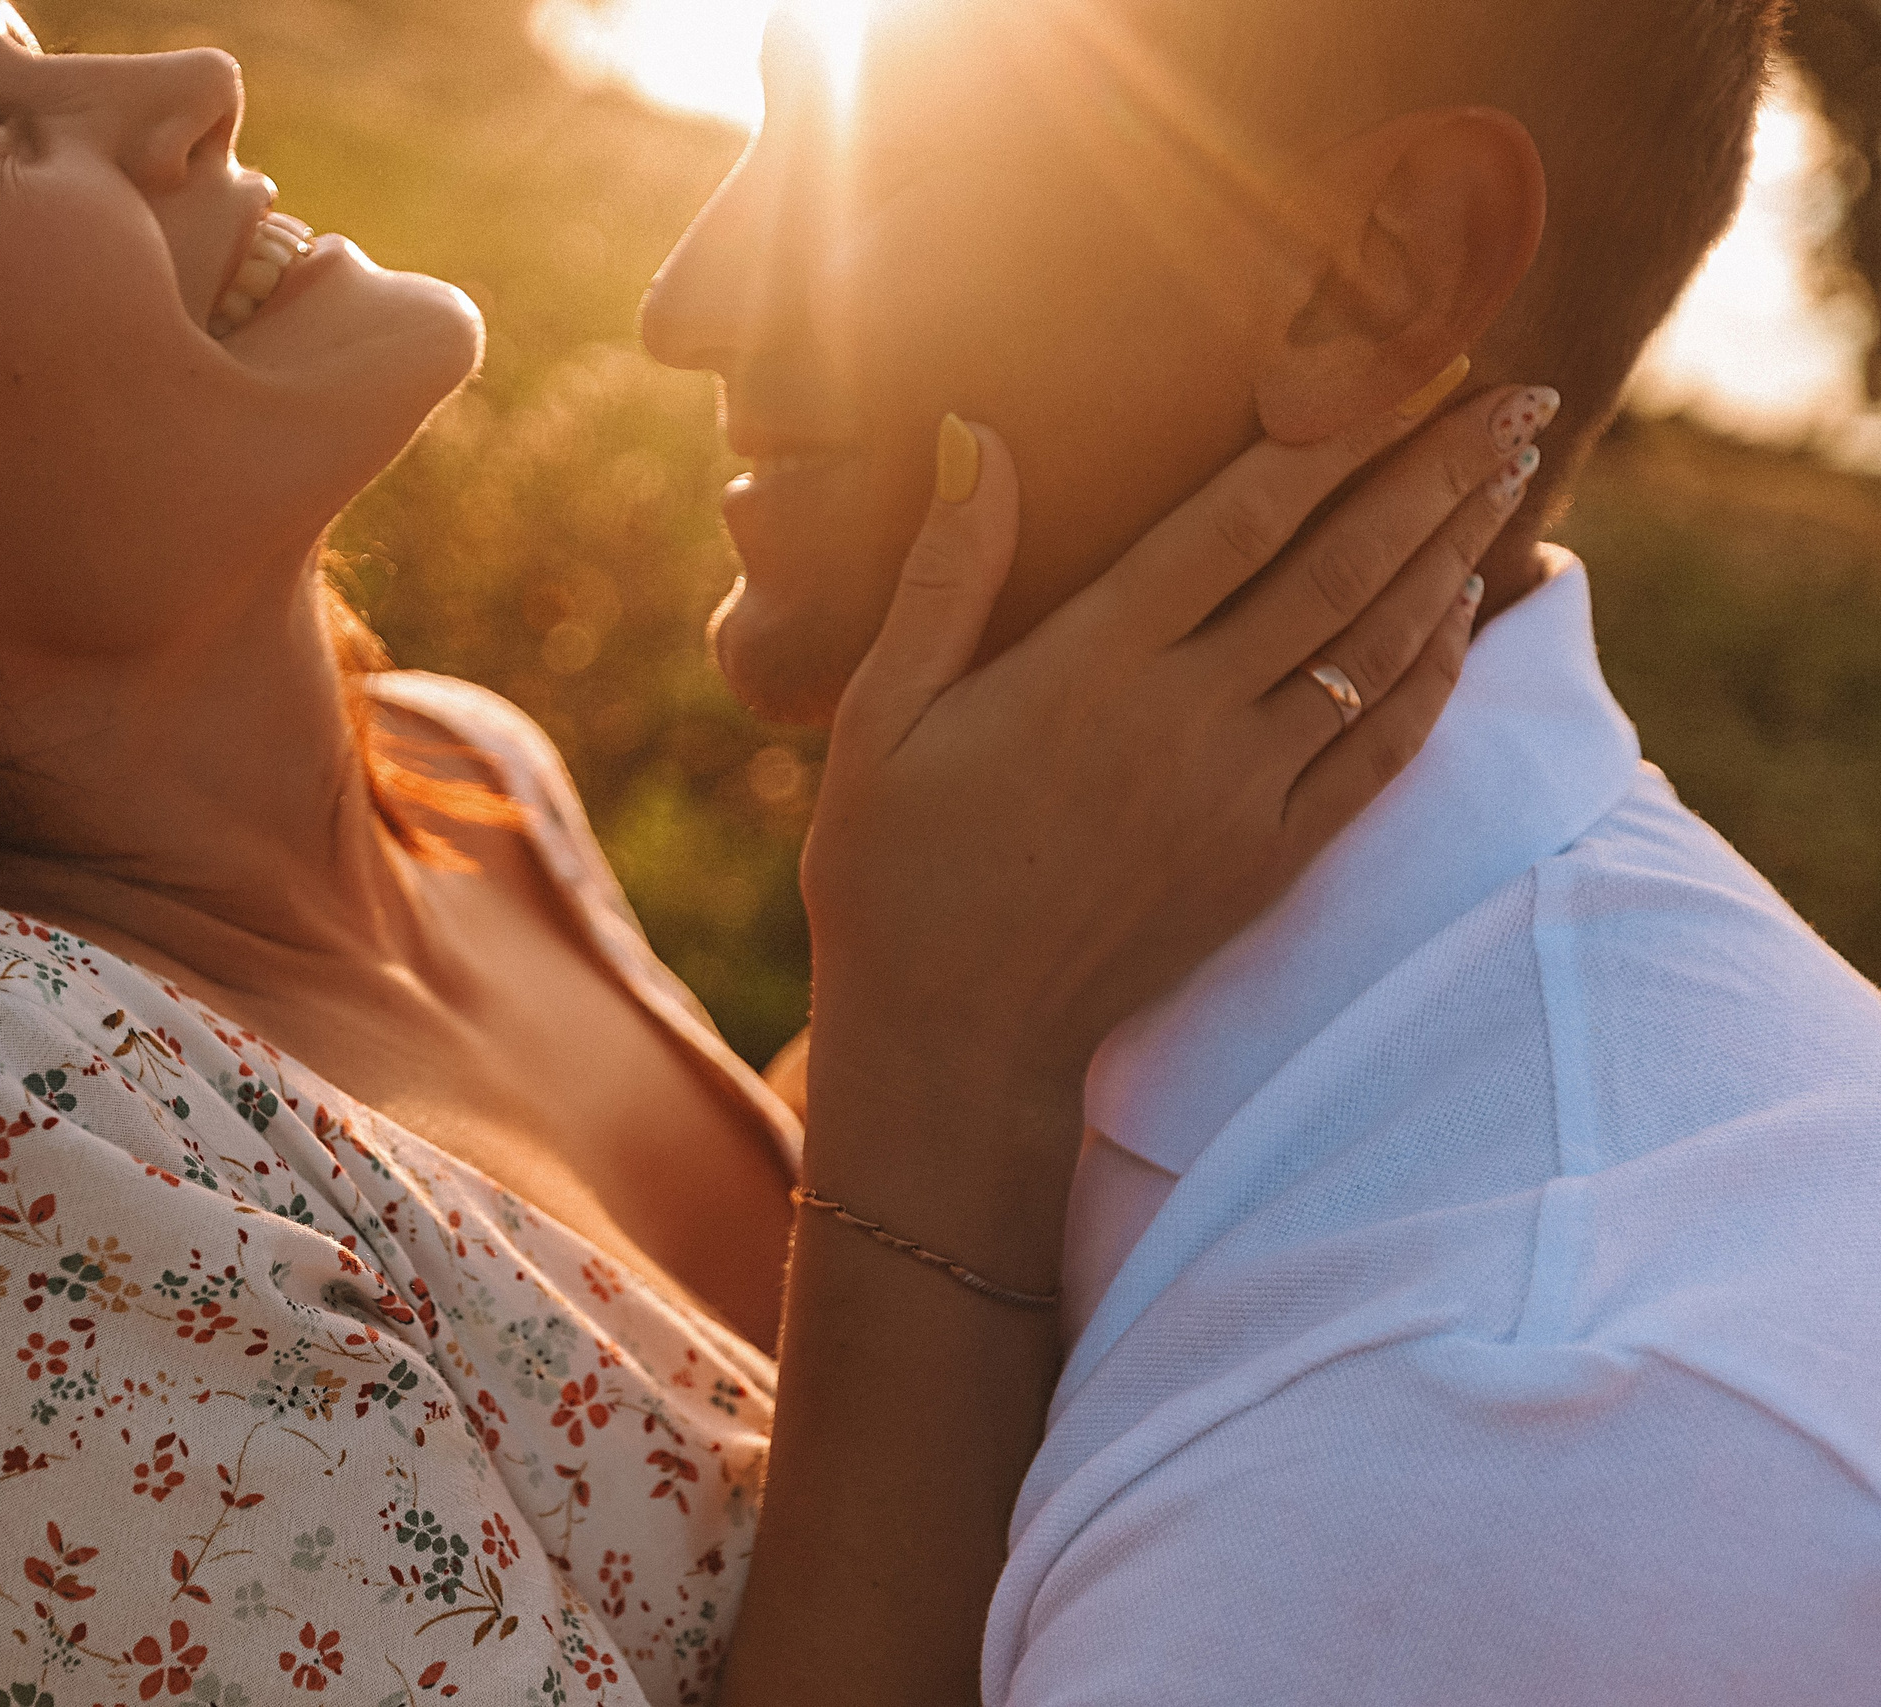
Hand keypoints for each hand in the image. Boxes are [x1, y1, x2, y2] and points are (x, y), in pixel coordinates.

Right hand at [801, 385, 1553, 1234]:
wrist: (954, 1043)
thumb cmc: (893, 872)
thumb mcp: (879, 716)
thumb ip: (945, 575)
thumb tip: (980, 432)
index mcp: (1086, 670)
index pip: (1235, 522)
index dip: (1326, 433)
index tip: (1396, 361)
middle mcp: (1185, 723)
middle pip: (1339, 568)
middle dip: (1433, 471)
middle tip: (1514, 391)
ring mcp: (1240, 798)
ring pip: (1375, 650)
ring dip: (1452, 552)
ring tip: (1511, 468)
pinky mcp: (1268, 862)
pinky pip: (1379, 753)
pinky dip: (1433, 673)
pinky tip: (1464, 612)